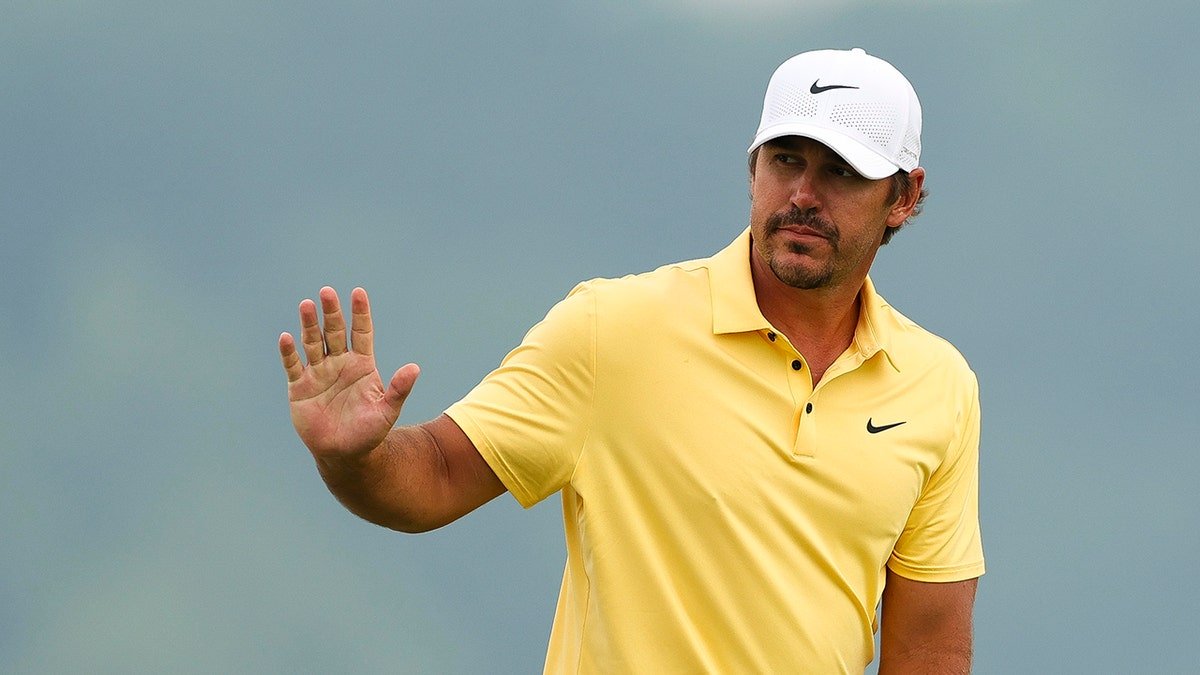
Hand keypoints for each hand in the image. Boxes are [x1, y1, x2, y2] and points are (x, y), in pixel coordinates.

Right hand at [278, 287, 418, 459]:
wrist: (344, 454)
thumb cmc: (369, 433)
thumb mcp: (387, 412)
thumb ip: (399, 390)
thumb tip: (415, 368)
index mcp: (361, 365)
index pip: (361, 333)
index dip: (359, 313)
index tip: (358, 293)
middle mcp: (339, 363)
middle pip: (334, 332)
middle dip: (331, 313)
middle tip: (327, 292)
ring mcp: (318, 373)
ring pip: (312, 343)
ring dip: (309, 325)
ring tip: (307, 305)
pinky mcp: (300, 387)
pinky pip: (293, 366)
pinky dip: (289, 353)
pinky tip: (287, 338)